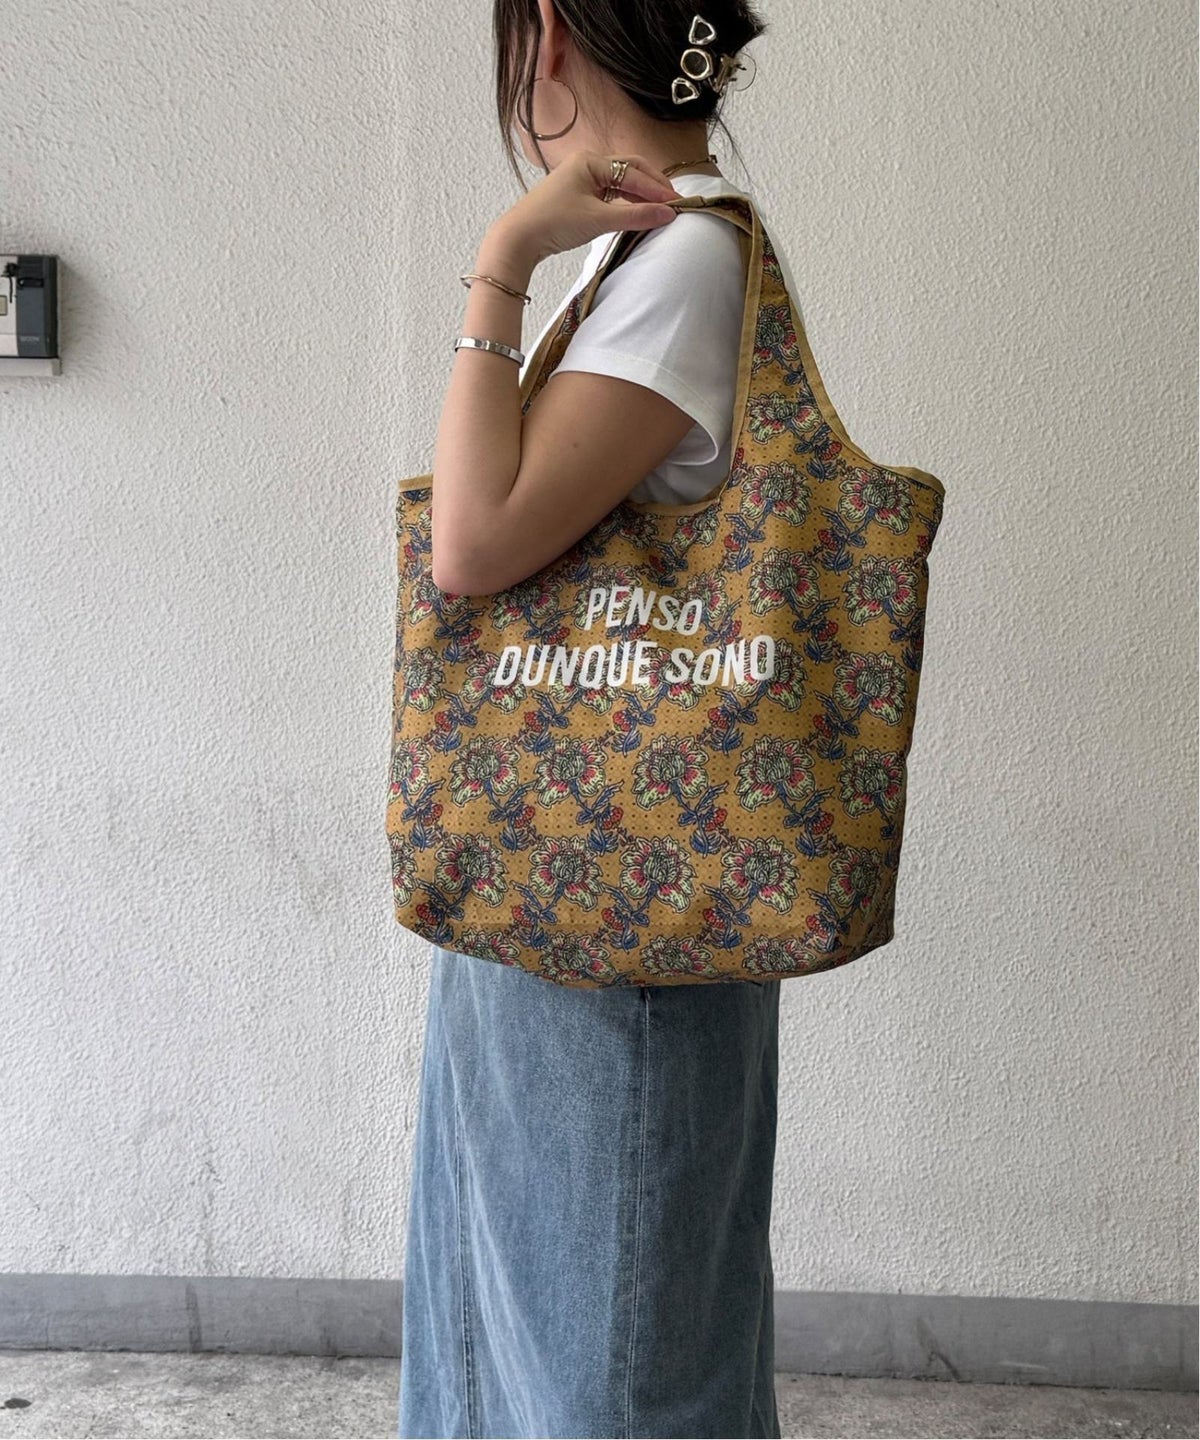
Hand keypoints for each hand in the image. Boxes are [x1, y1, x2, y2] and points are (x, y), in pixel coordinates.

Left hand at [491, 149, 681, 266]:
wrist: (519, 238)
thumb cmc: (554, 222)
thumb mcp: (599, 220)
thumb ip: (635, 216)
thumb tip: (668, 215)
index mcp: (591, 160)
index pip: (634, 172)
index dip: (657, 189)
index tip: (677, 204)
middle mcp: (587, 164)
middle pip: (630, 170)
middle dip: (652, 186)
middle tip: (673, 203)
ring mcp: (582, 179)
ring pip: (620, 183)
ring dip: (640, 195)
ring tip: (659, 210)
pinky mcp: (578, 195)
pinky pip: (610, 194)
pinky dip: (626, 202)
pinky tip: (637, 213)